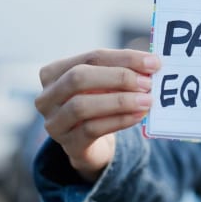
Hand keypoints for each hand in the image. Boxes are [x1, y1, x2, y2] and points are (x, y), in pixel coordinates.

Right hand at [35, 49, 160, 181]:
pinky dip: (119, 120)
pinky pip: (92, 129)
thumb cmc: (99, 103)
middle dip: (118, 78)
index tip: (153, 62)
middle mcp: (47, 96)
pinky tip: (138, 116)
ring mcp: (54, 122)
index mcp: (54, 72)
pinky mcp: (68, 144)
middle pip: (79, 78)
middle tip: (147, 83)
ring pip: (82, 106)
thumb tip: (151, 63)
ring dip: (119, 101)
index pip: (91, 57)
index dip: (124, 58)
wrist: (91, 143)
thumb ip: (122, 71)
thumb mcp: (106, 84)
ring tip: (147, 100)